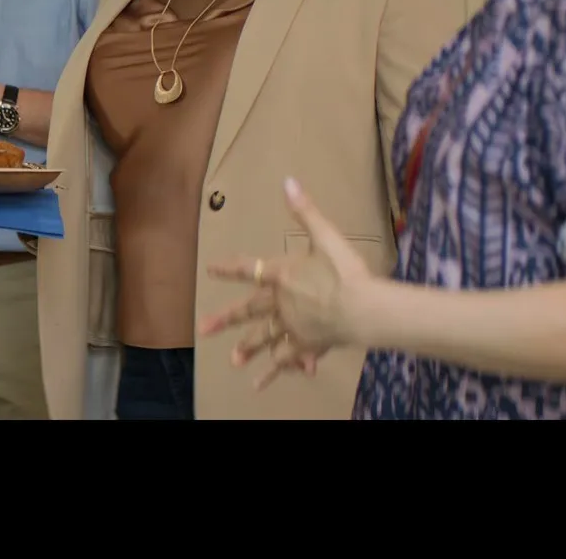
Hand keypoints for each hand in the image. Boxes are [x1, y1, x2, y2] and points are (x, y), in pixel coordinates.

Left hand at [197, 177, 376, 390]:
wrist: (362, 308)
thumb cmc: (346, 271)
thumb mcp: (326, 236)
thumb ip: (305, 211)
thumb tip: (287, 181)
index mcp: (281, 275)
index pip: (249, 268)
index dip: (229, 268)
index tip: (210, 269)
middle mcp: (280, 302)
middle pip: (249, 311)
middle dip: (226, 319)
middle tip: (203, 328)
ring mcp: (292, 326)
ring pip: (265, 338)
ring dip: (248, 348)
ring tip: (233, 360)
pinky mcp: (306, 345)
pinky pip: (287, 360)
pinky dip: (275, 371)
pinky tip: (261, 384)